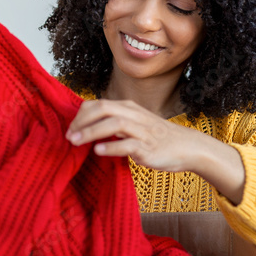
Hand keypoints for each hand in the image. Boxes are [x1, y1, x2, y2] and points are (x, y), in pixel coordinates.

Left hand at [64, 99, 207, 172]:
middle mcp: (134, 115)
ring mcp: (142, 131)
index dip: (80, 115)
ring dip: (91, 132)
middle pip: (103, 108)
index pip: (98, 104)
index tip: (70, 130)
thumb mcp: (133, 125)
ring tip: (76, 142)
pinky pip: (127, 144)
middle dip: (82, 122)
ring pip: (114, 124)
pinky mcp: (148, 147)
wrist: (186, 147)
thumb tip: (86, 128)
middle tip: (69, 136)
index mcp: (128, 108)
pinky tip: (98, 151)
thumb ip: (113, 123)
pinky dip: (111, 147)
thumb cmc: (156, 138)